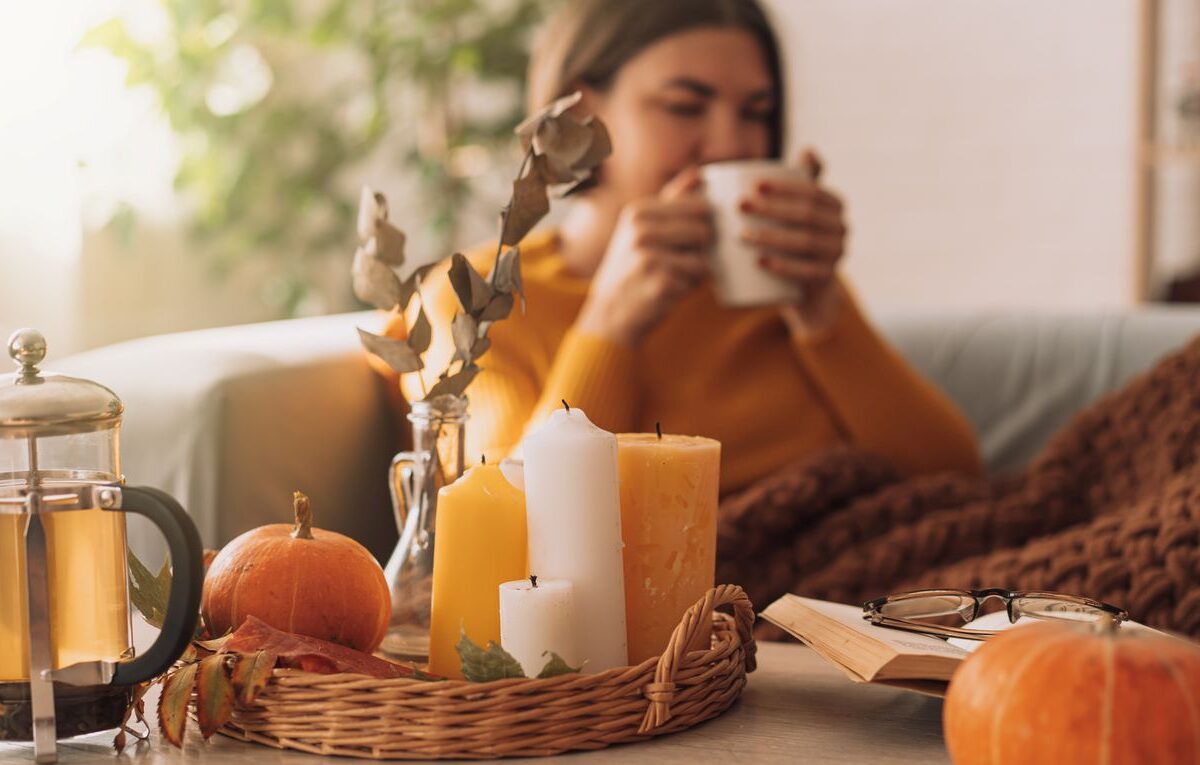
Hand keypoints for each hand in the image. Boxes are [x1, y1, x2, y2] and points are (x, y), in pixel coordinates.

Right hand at [575, 167, 712, 346]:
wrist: (610, 314)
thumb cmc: (632, 268)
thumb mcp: (642, 227)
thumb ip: (672, 199)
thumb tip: (699, 172)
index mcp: (639, 211)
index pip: (699, 206)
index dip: (701, 224)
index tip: (683, 239)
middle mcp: (641, 230)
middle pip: (704, 230)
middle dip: (698, 250)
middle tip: (673, 262)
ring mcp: (650, 257)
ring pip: (703, 258)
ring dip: (694, 271)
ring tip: (669, 275)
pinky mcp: (661, 283)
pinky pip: (698, 280)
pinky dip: (689, 288)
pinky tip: (667, 290)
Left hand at [740, 149, 848, 336]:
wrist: (807, 287)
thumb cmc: (796, 235)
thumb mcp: (801, 208)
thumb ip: (802, 180)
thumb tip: (808, 149)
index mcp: (834, 204)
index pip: (811, 190)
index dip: (784, 187)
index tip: (753, 185)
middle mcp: (842, 228)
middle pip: (805, 215)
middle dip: (770, 209)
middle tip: (739, 206)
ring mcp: (837, 254)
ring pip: (804, 243)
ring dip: (771, 237)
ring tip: (740, 235)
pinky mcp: (826, 279)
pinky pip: (807, 272)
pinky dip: (782, 267)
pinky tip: (760, 262)